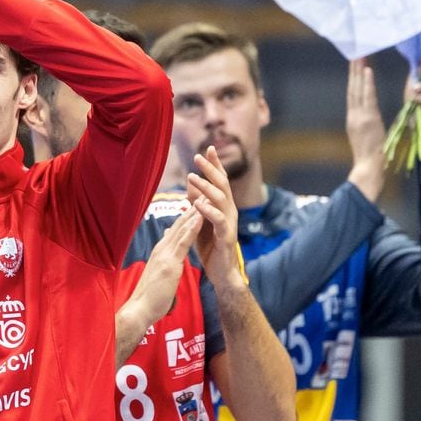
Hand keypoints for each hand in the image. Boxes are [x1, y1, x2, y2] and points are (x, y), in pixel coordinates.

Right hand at [124, 207, 202, 325]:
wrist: (140, 309)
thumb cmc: (150, 296)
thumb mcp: (159, 273)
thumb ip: (164, 259)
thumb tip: (168, 250)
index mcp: (161, 251)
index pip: (176, 229)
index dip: (187, 215)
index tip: (197, 202)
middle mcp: (162, 248)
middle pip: (179, 224)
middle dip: (192, 208)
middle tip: (203, 191)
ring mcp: (165, 254)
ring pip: (182, 228)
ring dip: (194, 212)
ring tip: (205, 197)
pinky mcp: (170, 263)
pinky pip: (183, 242)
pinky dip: (192, 228)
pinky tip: (200, 217)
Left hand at [186, 146, 243, 290]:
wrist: (220, 272)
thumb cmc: (210, 246)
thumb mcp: (200, 221)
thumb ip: (197, 204)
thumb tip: (191, 186)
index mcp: (222, 206)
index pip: (220, 181)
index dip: (215, 165)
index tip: (208, 148)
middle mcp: (229, 211)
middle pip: (222, 184)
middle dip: (210, 169)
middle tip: (197, 156)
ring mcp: (229, 223)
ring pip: (220, 199)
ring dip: (205, 187)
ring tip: (191, 177)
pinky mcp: (227, 236)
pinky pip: (219, 220)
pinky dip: (208, 211)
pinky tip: (198, 203)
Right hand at [346, 58, 384, 201]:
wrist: (368, 168)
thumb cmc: (372, 157)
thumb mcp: (368, 137)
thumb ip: (368, 125)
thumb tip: (372, 116)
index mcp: (354, 120)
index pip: (354, 95)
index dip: (354, 80)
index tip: (356, 66)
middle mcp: (354, 115)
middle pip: (353, 89)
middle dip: (354, 71)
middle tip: (356, 54)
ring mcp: (360, 116)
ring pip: (358, 90)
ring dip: (359, 72)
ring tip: (360, 57)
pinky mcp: (367, 119)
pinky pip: (367, 97)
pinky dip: (366, 83)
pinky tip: (368, 71)